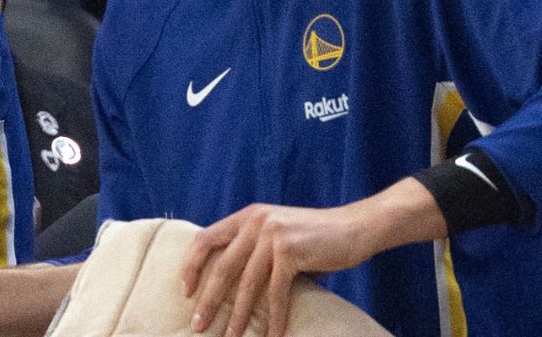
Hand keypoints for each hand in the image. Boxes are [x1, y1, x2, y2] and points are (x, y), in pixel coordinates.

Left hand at [179, 203, 377, 336]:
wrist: (356, 227)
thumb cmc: (315, 238)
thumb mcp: (277, 234)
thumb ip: (254, 249)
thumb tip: (227, 285)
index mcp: (247, 216)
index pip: (205, 239)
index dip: (191, 266)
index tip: (185, 291)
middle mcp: (256, 222)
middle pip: (222, 267)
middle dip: (208, 300)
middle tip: (198, 325)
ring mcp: (273, 235)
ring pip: (247, 284)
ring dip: (238, 316)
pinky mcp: (291, 252)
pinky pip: (276, 293)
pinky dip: (274, 318)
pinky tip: (271, 336)